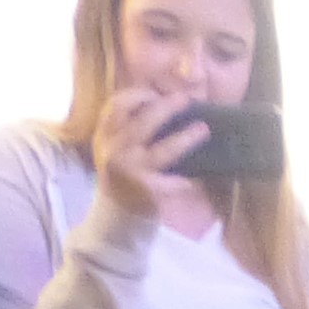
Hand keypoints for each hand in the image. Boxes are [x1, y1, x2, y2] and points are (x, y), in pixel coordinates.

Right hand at [90, 83, 207, 221]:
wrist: (114, 215)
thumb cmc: (122, 174)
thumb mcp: (115, 146)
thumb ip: (130, 126)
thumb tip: (163, 101)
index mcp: (105, 134)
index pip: (116, 105)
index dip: (138, 95)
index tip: (156, 93)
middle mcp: (115, 150)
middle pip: (143, 123)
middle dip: (166, 107)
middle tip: (186, 99)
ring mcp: (131, 171)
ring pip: (164, 151)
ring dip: (186, 138)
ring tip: (204, 129)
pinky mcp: (145, 190)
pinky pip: (171, 182)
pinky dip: (184, 181)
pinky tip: (195, 180)